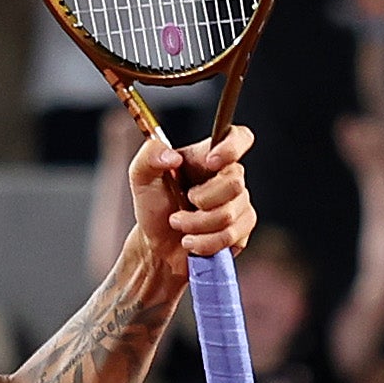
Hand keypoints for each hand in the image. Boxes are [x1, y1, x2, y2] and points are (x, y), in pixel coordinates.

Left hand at [132, 122, 254, 261]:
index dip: (232, 147)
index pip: (238, 137)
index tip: (211, 162)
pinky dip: (204, 243)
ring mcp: (239, 204)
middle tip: (179, 208)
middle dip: (201, 202)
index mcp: (207, 157)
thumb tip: (172, 157)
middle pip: (234, 183)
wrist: (157, 244)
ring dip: (196, 226)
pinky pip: (231, 237)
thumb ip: (150, 155)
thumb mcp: (141, 176)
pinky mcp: (242, 230)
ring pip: (229, 215)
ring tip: (179, 226)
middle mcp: (227, 177)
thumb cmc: (154, 207)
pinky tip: (191, 242)